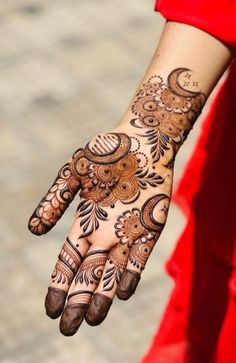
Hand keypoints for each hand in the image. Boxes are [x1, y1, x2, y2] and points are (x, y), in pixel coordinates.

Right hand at [28, 68, 204, 335]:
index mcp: (84, 221)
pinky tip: (120, 292)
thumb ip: (55, 200)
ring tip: (93, 320)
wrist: (142, 141)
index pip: (68, 260)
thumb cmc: (104, 153)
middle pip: (88, 273)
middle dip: (77, 300)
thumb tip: (32, 230)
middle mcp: (104, 232)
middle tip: (68, 328)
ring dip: (102, 295)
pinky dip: (130, 274)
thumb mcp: (72, 173)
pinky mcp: (149, 227)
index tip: (51, 308)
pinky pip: (139, 256)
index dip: (59, 284)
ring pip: (112, 271)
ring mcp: (127, 231)